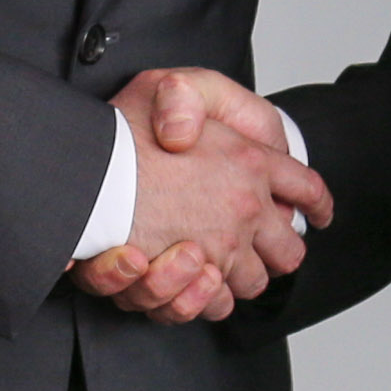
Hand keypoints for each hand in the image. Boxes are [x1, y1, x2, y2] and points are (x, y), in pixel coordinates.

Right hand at [72, 71, 327, 322]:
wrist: (72, 175)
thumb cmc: (115, 130)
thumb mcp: (162, 86)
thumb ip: (190, 98)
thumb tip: (190, 135)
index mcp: (248, 160)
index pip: (305, 187)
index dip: (315, 201)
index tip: (318, 212)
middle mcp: (242, 209)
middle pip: (288, 249)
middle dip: (276, 250)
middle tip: (250, 240)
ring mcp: (220, 248)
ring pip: (253, 281)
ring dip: (240, 275)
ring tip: (210, 258)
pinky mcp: (190, 280)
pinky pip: (216, 303)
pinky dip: (207, 298)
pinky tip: (195, 279)